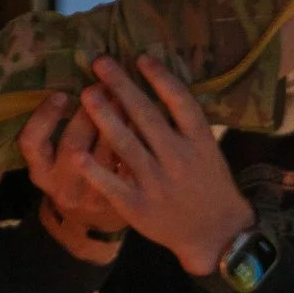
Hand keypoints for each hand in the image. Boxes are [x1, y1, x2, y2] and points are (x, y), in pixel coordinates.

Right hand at [18, 89, 125, 263]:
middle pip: (73, 146)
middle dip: (89, 113)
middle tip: (104, 86)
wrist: (94, 227)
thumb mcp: (55, 161)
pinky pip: (129, 169)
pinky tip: (144, 124)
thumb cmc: (74, 179)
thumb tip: (78, 85)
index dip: (44, 117)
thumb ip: (57, 130)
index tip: (61, 95)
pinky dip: (137, 144)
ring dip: (117, 122)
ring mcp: (93, 199)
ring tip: (126, 97)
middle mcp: (63, 188)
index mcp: (42, 173)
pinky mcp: (121, 204)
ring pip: (105, 156)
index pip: (31, 143)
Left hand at [68, 56, 249, 278]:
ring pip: (126, 145)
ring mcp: (157, 184)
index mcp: (199, 142)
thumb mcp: (209, 150)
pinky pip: (113, 185)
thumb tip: (160, 82)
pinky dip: (95, 170)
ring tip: (88, 94)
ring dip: (104, 117)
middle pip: (147, 117)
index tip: (140, 58)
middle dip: (122, 87)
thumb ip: (187, 122)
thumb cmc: (210, 185)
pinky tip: (78, 154)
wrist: (216, 234)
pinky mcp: (140, 207)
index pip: (180, 102)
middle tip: (100, 63)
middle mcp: (178, 160)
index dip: (160, 78)